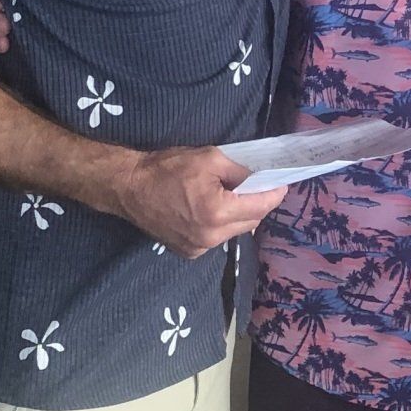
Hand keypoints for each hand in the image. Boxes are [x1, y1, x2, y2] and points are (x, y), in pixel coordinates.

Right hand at [114, 145, 286, 257]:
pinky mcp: (188, 253)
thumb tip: (262, 176)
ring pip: (234, 231)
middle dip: (256, 203)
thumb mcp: (209, 158)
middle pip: (251, 221)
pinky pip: (217, 238)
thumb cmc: (167, 168)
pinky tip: (209, 209)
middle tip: (254, 184)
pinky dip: (220, 225)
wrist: (128, 187)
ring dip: (238, 215)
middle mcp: (211, 237)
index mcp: (218, 213)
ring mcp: (199, 248)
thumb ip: (240, 170)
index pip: (261, 206)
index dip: (274, 193)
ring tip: (228, 196)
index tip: (281, 183)